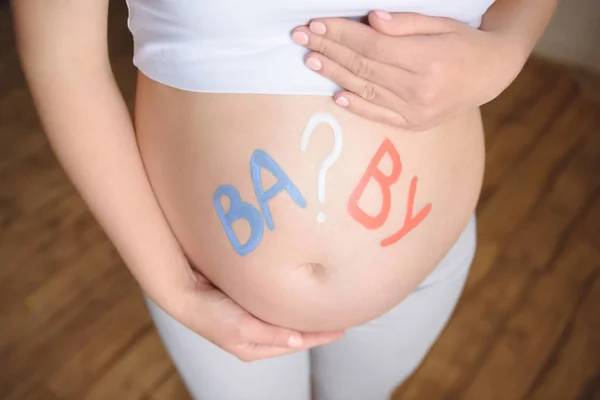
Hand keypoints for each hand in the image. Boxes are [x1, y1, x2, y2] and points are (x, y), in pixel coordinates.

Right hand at [157, 266, 344, 361]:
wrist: (184, 292)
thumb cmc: (210, 313)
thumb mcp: (242, 328)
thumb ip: (271, 334)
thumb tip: (299, 341)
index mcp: (256, 347)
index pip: (296, 343)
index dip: (319, 336)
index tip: (341, 329)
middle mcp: (256, 336)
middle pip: (293, 333)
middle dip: (313, 327)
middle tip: (336, 316)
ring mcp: (251, 320)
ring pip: (284, 319)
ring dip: (300, 314)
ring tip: (320, 306)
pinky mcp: (246, 305)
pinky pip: (273, 306)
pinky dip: (286, 302)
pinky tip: (294, 294)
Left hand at [291, 11, 526, 130]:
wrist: (491, 74)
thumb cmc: (464, 42)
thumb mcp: (440, 23)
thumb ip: (405, 24)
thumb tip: (370, 21)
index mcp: (427, 60)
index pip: (371, 46)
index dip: (340, 34)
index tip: (316, 23)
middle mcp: (419, 89)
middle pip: (363, 66)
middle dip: (328, 49)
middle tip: (302, 37)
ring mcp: (416, 111)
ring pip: (365, 90)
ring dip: (334, 74)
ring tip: (311, 60)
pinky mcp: (414, 124)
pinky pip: (379, 114)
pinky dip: (356, 105)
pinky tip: (336, 94)